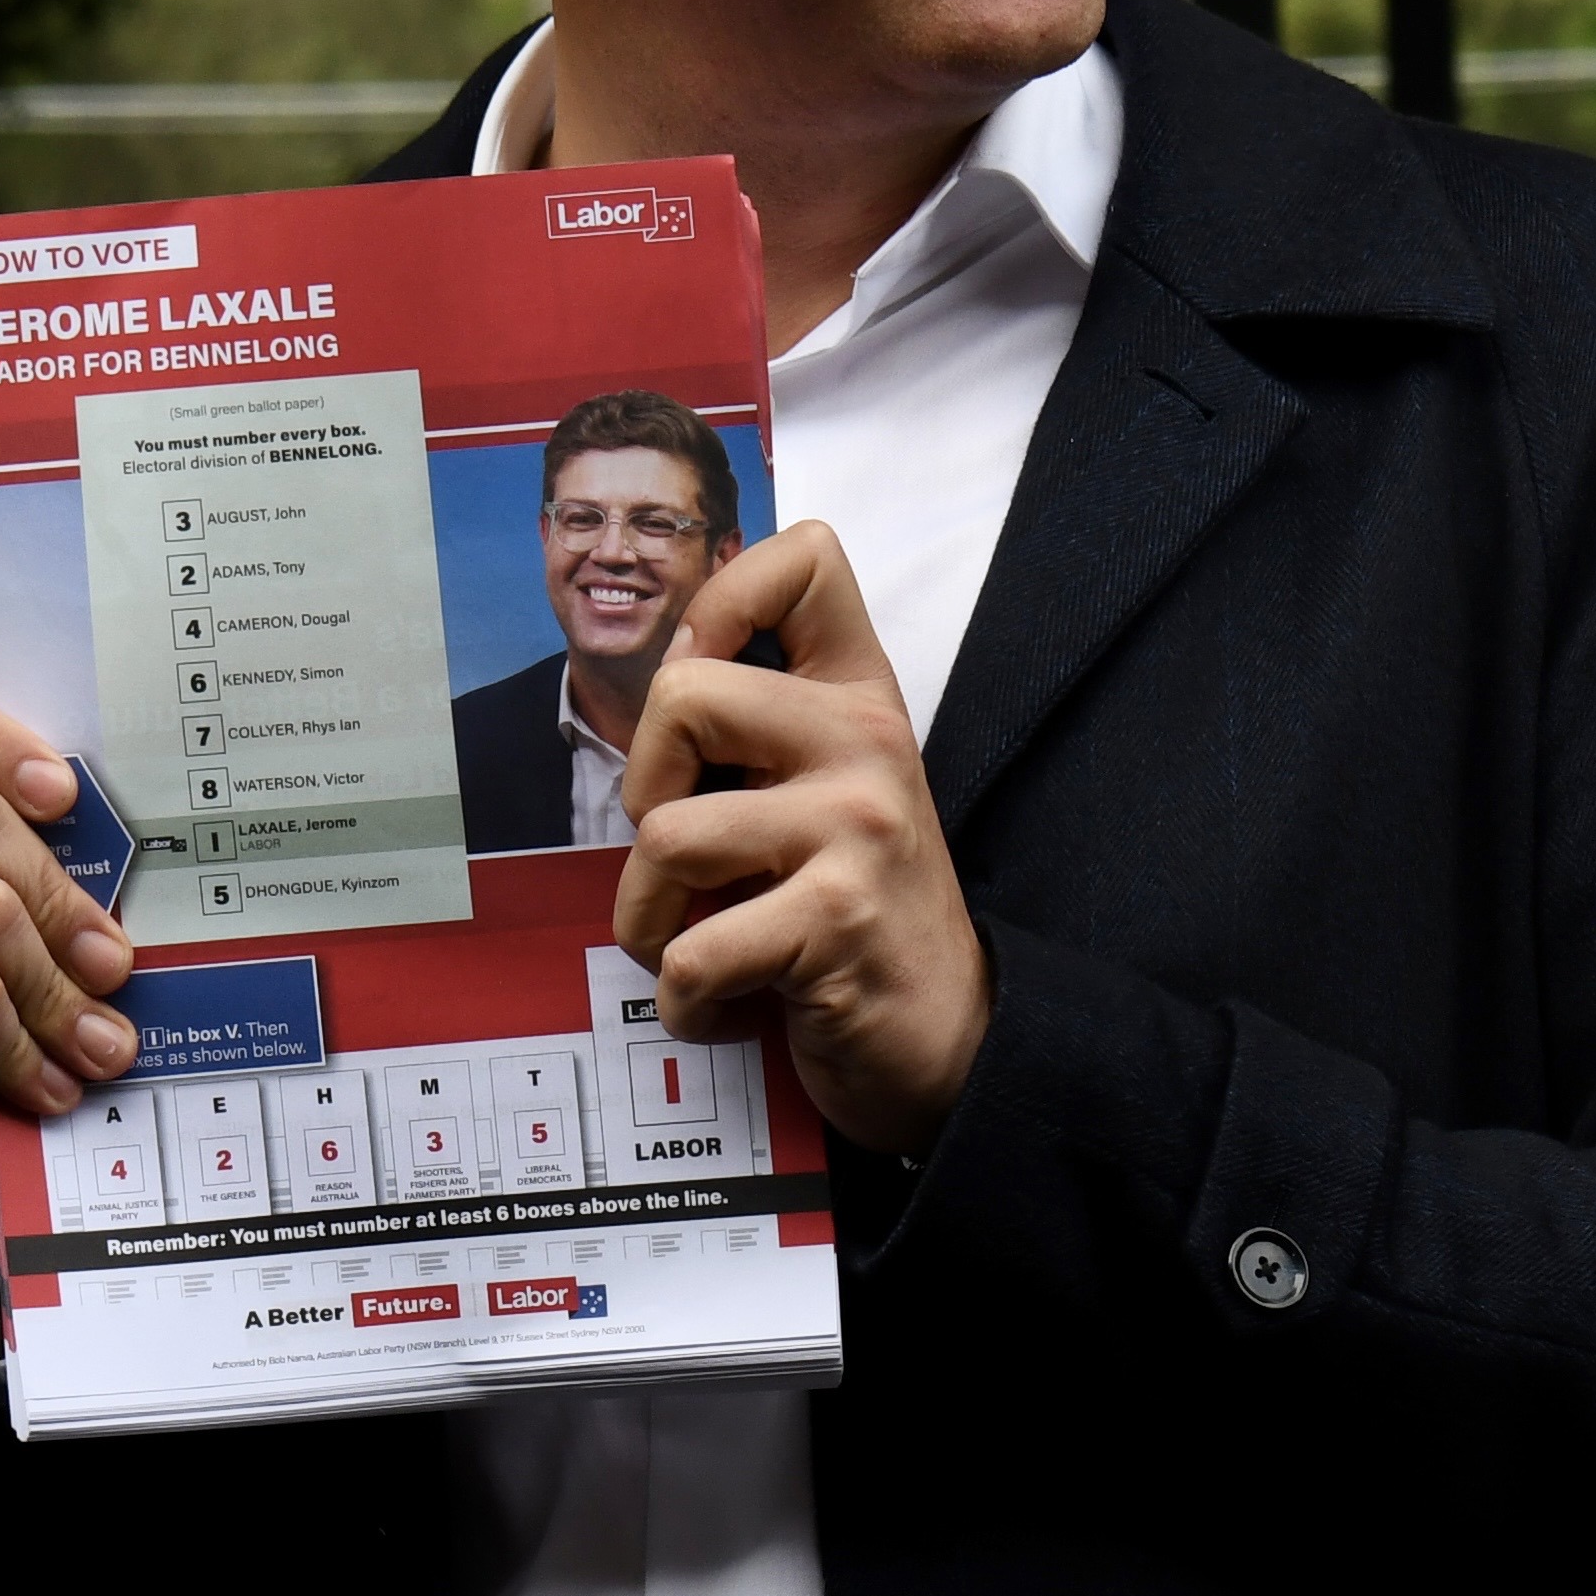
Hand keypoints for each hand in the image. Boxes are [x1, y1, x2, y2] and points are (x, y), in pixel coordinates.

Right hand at [0, 668, 143, 1337]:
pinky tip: (46, 1084)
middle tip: (117, 968)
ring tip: (97, 1047)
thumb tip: (188, 842)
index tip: (65, 793)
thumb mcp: (87, 932)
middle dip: (63, 897)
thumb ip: (96, 869)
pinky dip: (23, 1047)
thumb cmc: (62, 1025)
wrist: (18, 1160)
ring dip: (58, 990)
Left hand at [615, 522, 987, 1155]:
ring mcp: (856, 829)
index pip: (805, 560)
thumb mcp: (834, 788)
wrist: (951, 1035)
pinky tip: (727, 1005)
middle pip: (683, 692)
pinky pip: (691, 949)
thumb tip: (663, 674)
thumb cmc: (861, 911)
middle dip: (643, 789)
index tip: (703, 684)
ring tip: (700, 945)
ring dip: (650, 917)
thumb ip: (767, 721)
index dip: (721, 600)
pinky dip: (685, 999)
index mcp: (861, 698)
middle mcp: (866, 744)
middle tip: (682, 854)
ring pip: (666, 834)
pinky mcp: (835, 921)